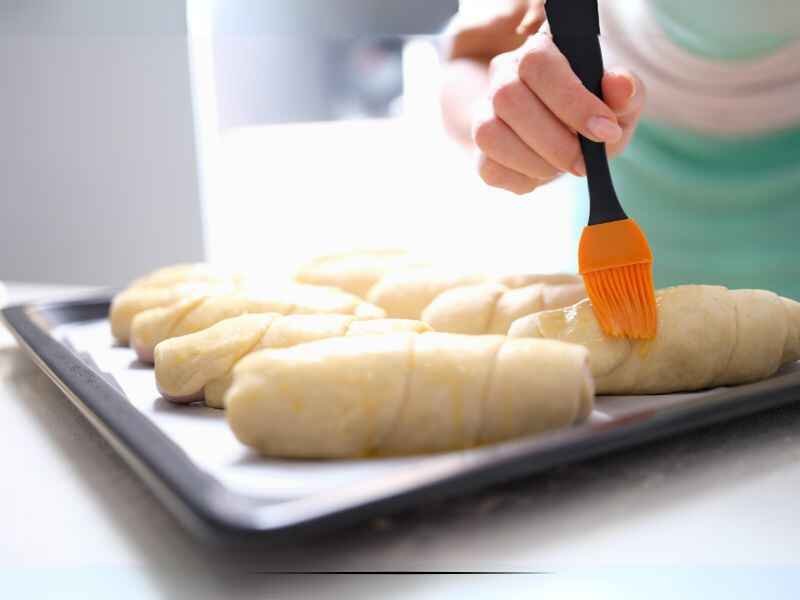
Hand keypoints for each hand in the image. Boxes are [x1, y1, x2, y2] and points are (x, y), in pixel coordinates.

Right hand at [472, 29, 645, 194]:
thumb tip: (618, 84)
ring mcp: (485, 113)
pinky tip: (542, 174)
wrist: (570, 144)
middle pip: (508, 99)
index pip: (538, 63)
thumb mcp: (620, 104)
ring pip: (490, 134)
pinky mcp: (480, 151)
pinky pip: (488, 168)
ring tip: (562, 168)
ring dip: (534, 161)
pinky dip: (522, 179)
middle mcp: (503, 76)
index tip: (604, 131)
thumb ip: (625, 92)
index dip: (571, 100)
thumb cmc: (594, 116)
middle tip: (584, 162)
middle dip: (554, 141)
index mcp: (539, 51)